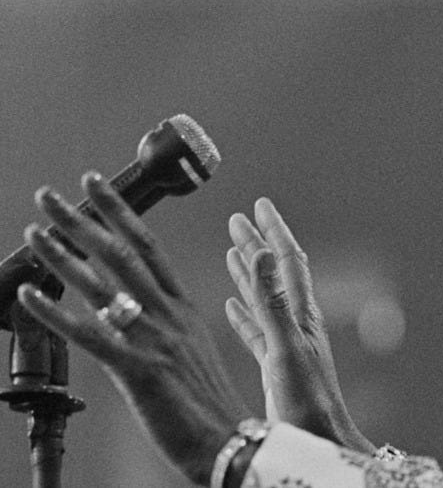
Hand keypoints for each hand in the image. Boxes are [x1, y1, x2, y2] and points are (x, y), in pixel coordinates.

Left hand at [16, 173, 251, 485]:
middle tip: (53, 195)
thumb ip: (162, 321)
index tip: (98, 186)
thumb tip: (129, 307)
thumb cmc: (207, 399)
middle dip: (85, 218)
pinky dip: (57, 313)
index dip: (120, 212)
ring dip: (64, 254)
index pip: (148, 244)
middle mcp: (168, 312)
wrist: (228, 439)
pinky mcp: (138, 369)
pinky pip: (91, 335)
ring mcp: (153, 338)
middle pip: (122, 252)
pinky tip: (31, 296)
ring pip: (104, 284)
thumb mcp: (191, 347)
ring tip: (35, 231)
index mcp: (182, 305)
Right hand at [226, 197, 374, 454]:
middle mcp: (295, 321)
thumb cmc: (307, 402)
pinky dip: (244, 311)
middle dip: (257, 243)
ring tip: (233, 250)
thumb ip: (273, 300)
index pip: (287, 259)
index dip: (273, 230)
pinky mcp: (276, 363)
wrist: (318, 441)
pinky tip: (232, 306)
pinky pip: (257, 327)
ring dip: (249, 271)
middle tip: (239, 220)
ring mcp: (286, 342)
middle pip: (273, 272)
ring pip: (264, 296)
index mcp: (300, 312)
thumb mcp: (286, 346)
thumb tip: (268, 254)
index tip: (260, 205)